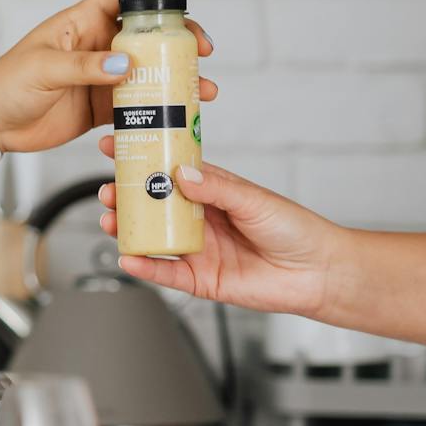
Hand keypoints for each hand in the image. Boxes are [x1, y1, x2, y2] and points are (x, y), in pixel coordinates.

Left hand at [0, 0, 219, 152]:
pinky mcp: (101, 105)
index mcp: (81, 22)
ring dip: (179, 76)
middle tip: (203, 48)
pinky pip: (138, 103)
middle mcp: (97, 45)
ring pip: (150, 69)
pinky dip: (161, 106)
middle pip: (149, 33)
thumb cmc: (7, 84)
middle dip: (180, 37)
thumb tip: (126, 64)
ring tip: (203, 88)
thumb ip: (84, 66)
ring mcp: (102, 75)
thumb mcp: (44, 68)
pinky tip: (182, 112)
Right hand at [94, 148, 337, 314]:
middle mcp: (199, 219)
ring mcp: (197, 249)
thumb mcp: (254, 199)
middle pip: (152, 206)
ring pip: (152, 238)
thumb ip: (216, 188)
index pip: (169, 171)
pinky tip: (129, 257)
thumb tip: (181, 173)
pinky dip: (145, 266)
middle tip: (108, 190)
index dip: (142, 159)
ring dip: (128, 230)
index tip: (114, 146)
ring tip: (110, 220)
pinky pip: (166, 273)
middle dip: (125, 197)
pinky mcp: (200, 279)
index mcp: (211, 192)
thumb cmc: (294, 229)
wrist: (318, 273)